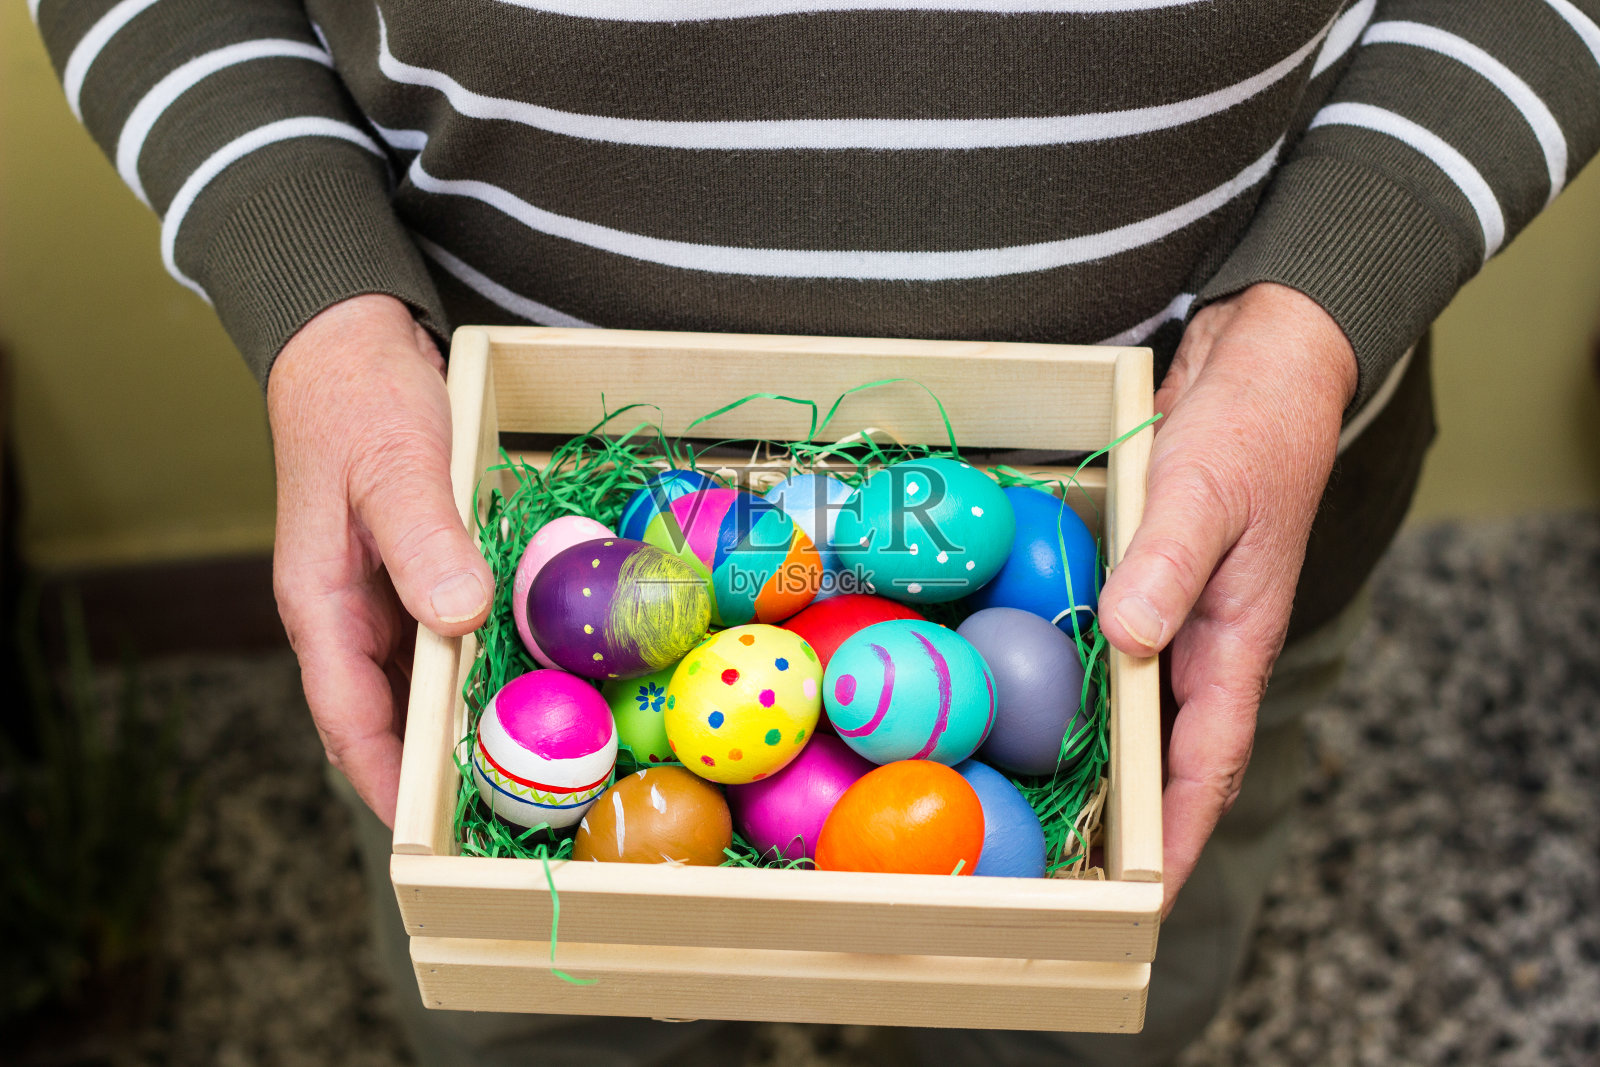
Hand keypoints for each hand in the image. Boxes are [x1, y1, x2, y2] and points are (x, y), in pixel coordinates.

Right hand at [268, 295, 490, 825]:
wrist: (354, 340)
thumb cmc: (359, 399)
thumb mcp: (394, 463)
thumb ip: (422, 541)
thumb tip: (457, 619)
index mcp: (321, 603)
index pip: (347, 719)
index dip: (387, 782)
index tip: (433, 834)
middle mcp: (352, 613)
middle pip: (391, 714)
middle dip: (441, 766)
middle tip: (514, 808)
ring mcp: (388, 595)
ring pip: (428, 679)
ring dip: (471, 717)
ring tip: (541, 761)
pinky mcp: (425, 572)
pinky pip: (457, 634)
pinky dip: (491, 661)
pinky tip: (541, 676)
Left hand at [1097, 282, 1356, 915]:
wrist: (1262, 366)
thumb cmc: (1248, 430)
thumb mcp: (1205, 490)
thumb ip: (1169, 564)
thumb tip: (1129, 641)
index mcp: (1236, 641)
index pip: (1210, 763)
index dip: (1176, 835)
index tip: (1142, 900)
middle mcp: (1206, 645)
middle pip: (1169, 758)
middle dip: (1129, 823)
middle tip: (1064, 877)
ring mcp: (1176, 618)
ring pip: (1137, 713)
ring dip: (1097, 763)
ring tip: (1034, 814)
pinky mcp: (1147, 587)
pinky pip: (1111, 658)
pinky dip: (1075, 689)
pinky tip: (1022, 701)